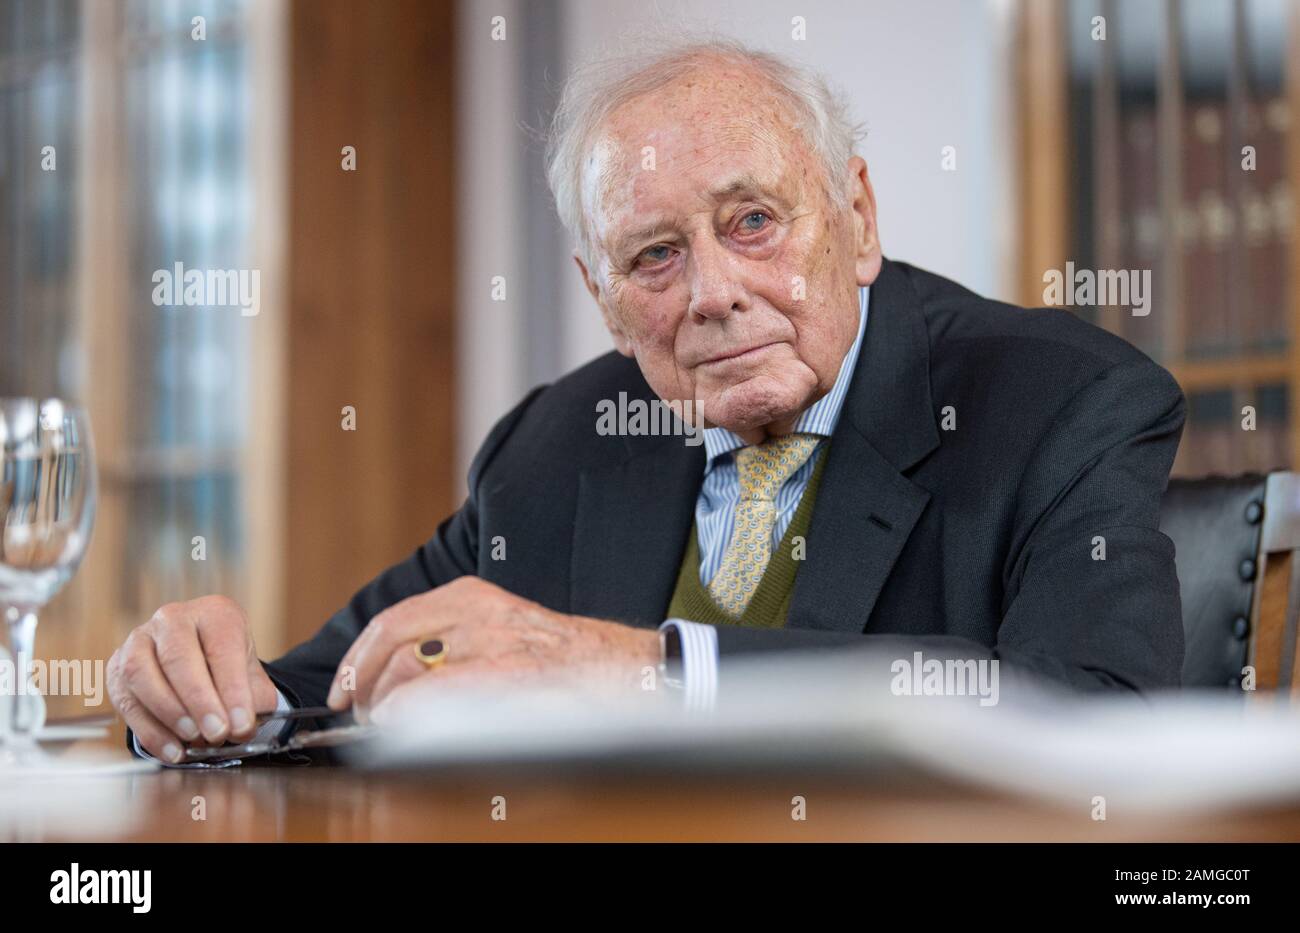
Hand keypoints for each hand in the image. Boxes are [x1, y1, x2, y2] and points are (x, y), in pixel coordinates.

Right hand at [106, 596, 279, 762]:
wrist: (199, 664)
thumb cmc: (227, 669)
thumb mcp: (251, 677)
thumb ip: (252, 701)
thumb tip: (241, 727)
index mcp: (214, 613)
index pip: (222, 647)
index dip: (233, 689)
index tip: (241, 724)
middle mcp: (173, 619)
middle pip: (178, 657)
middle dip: (199, 701)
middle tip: (217, 733)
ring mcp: (139, 640)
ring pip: (141, 672)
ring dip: (168, 712)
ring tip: (194, 739)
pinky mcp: (116, 668)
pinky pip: (125, 700)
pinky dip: (149, 731)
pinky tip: (173, 750)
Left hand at [326, 576, 660, 722]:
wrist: (620, 670)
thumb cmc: (561, 661)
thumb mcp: (500, 629)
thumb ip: (451, 640)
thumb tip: (391, 679)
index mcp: (472, 596)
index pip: (392, 621)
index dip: (356, 659)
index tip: (344, 688)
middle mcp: (477, 610)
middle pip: (390, 643)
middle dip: (362, 685)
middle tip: (361, 715)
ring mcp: (491, 640)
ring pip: (406, 669)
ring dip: (384, 705)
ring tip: (387, 728)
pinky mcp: (505, 672)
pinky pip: (436, 690)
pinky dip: (408, 710)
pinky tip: (402, 726)